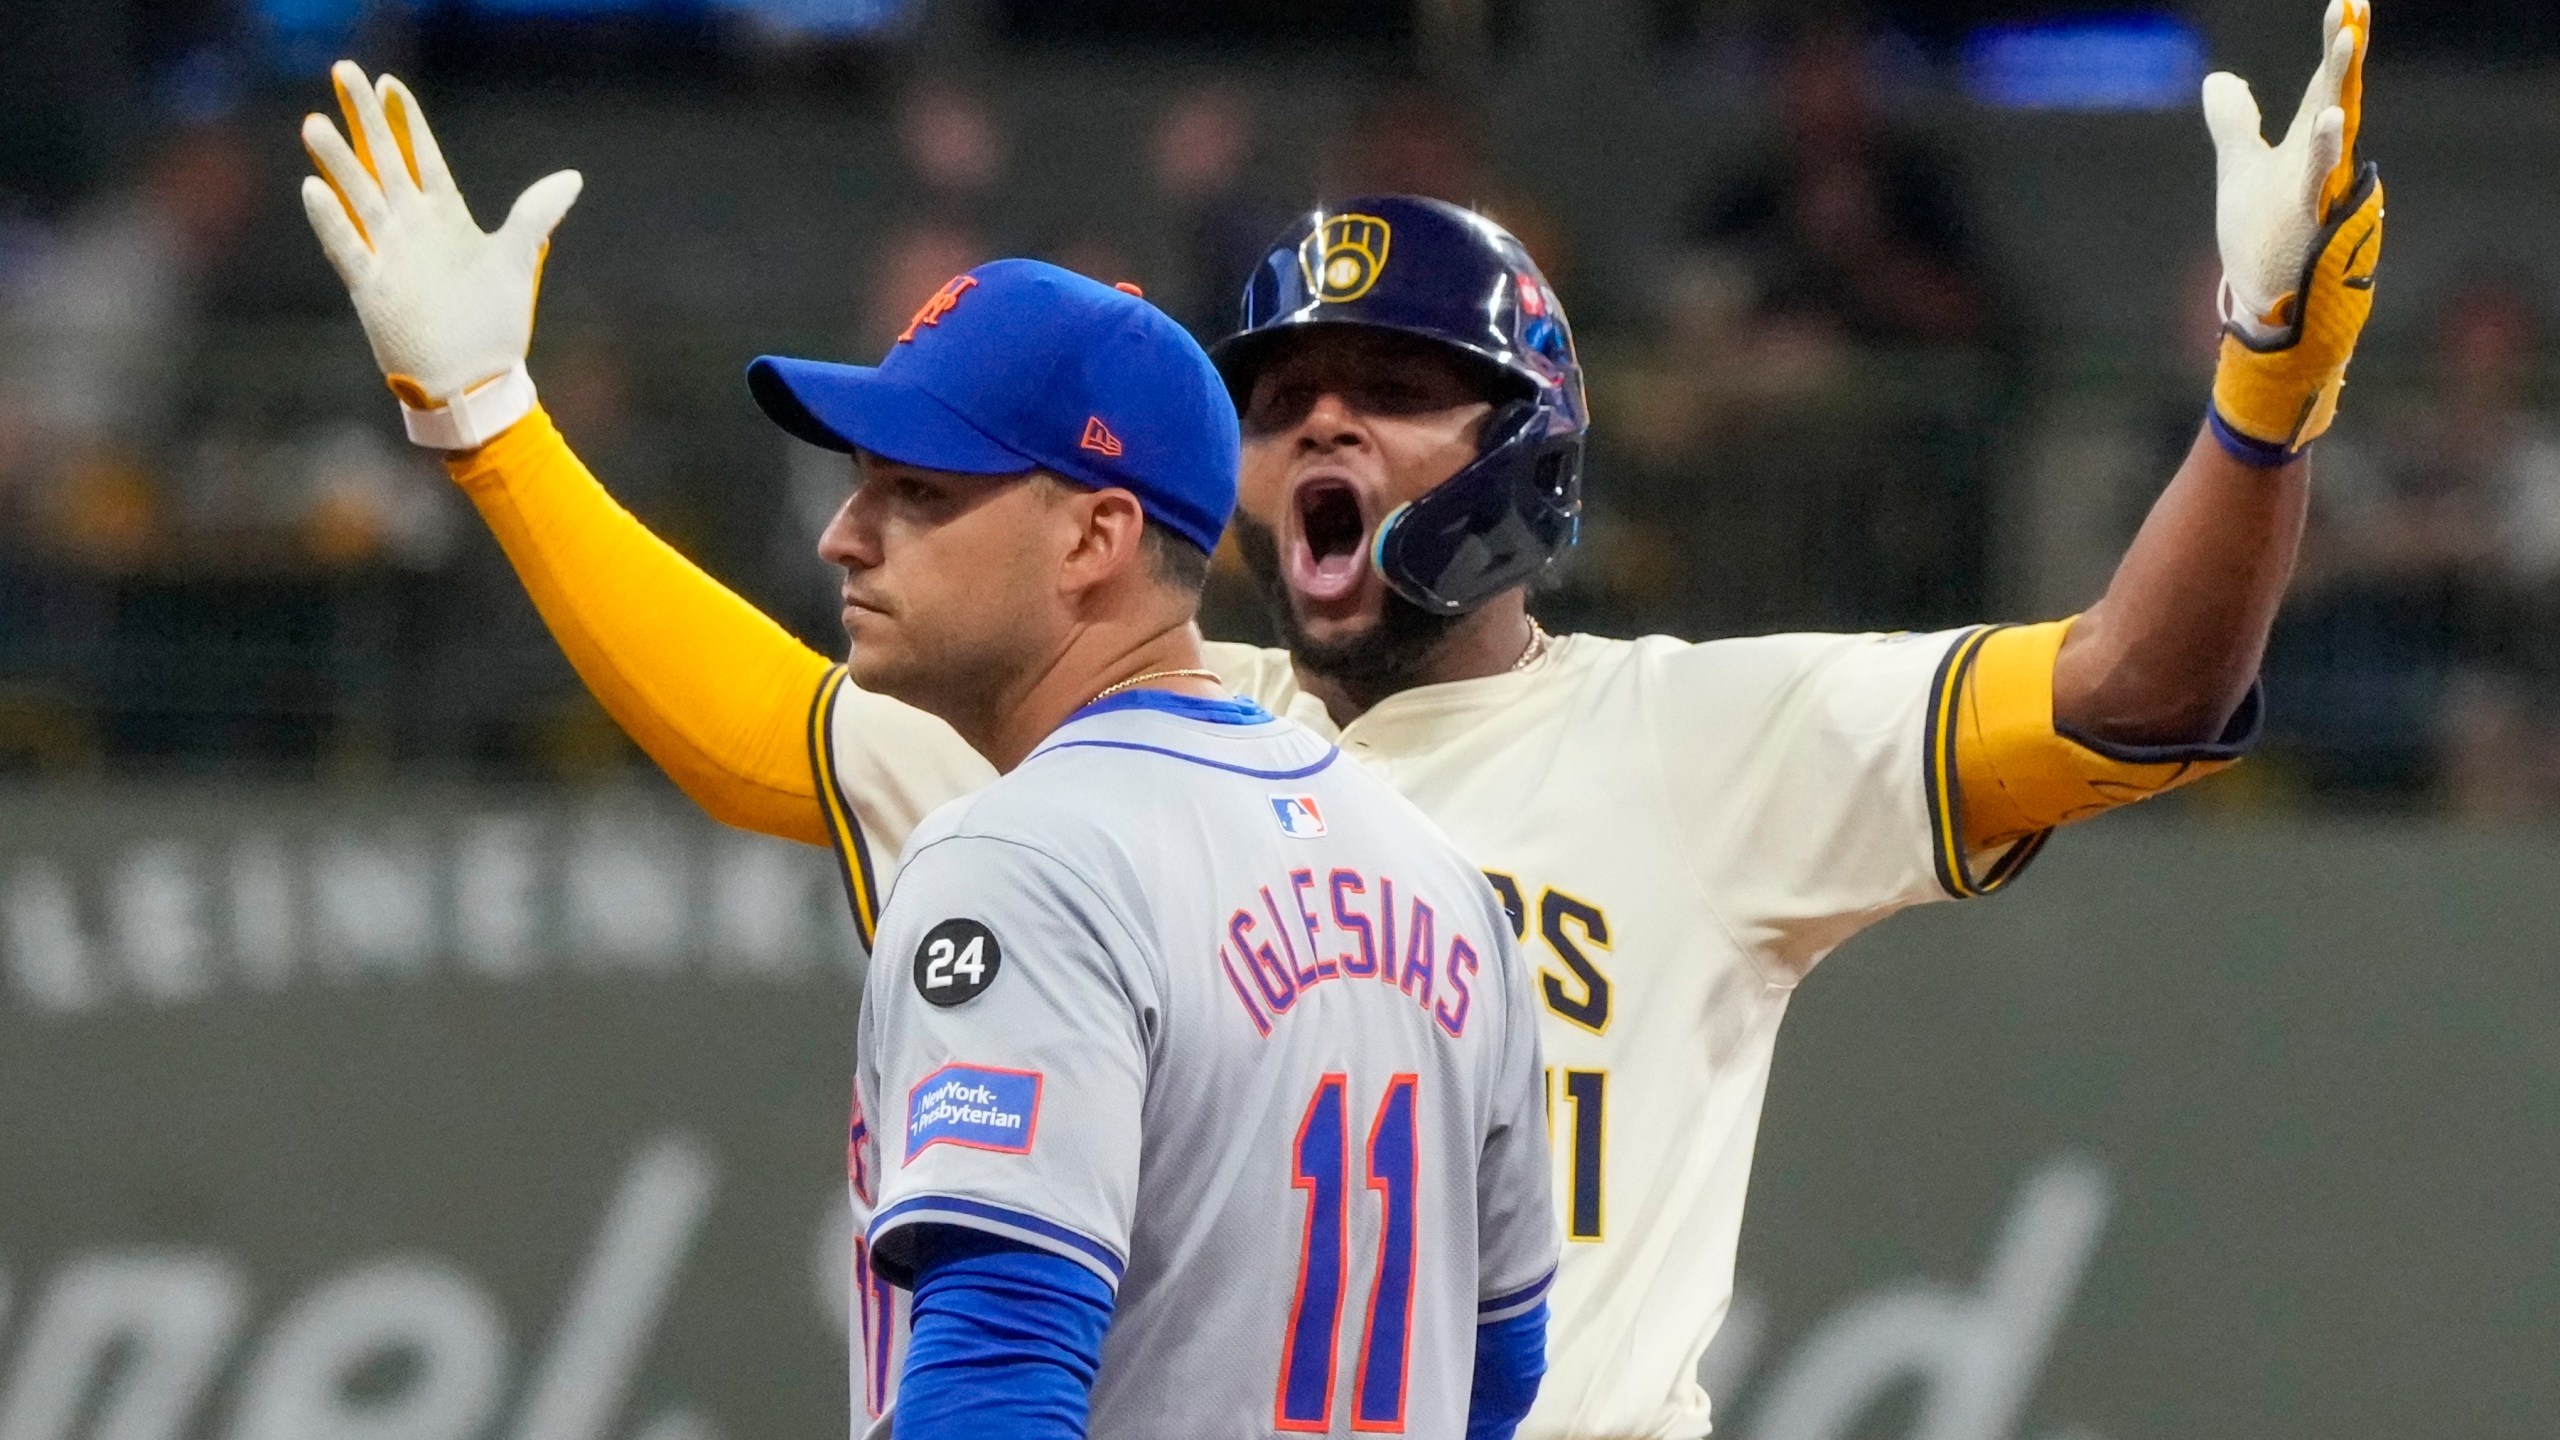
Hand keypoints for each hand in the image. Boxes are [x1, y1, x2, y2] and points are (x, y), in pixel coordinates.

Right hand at [300, 60, 581, 447]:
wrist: (475, 381)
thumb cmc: (496, 325)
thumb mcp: (517, 262)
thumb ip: (535, 215)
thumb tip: (572, 177)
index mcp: (446, 219)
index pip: (421, 157)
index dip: (406, 121)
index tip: (389, 82)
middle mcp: (412, 230)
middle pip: (383, 163)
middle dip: (365, 120)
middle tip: (344, 72)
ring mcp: (389, 256)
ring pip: (358, 197)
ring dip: (338, 162)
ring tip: (315, 124)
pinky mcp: (371, 289)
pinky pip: (346, 248)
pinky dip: (331, 222)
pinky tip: (313, 189)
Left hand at [2202, 0, 2383, 455]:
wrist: (2268, 306)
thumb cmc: (2262, 238)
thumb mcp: (2240, 169)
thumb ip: (2235, 122)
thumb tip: (2220, 78)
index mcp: (2307, 147)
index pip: (2323, 84)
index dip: (2334, 43)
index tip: (2347, 0)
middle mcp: (2320, 163)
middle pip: (2335, 95)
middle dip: (2343, 52)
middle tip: (2354, 5)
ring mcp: (2317, 194)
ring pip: (2334, 135)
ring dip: (2339, 86)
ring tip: (2348, 38)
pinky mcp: (2306, 225)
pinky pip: (2318, 184)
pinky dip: (2325, 152)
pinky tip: (2332, 119)